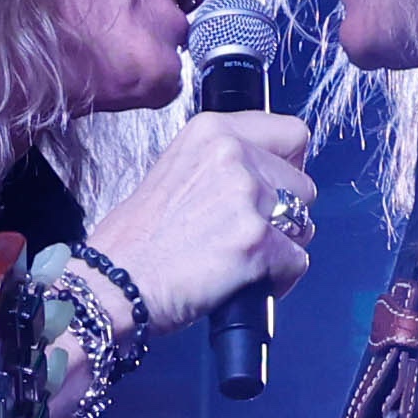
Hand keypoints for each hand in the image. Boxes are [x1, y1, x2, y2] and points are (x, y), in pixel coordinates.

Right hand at [86, 107, 317, 322]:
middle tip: (248, 234)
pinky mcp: (257, 242)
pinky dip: (278, 279)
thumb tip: (263, 174)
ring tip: (245, 259)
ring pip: (304, 223)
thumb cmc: (133, 242)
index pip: (292, 134)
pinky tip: (247, 283)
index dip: (288, 166)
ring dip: (283, 246)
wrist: (113, 286)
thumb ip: (221, 164)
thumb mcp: (173, 171)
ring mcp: (247, 198)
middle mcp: (233, 155)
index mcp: (212, 131)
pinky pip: (297, 261)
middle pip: (303, 184)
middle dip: (285, 213)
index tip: (274, 186)